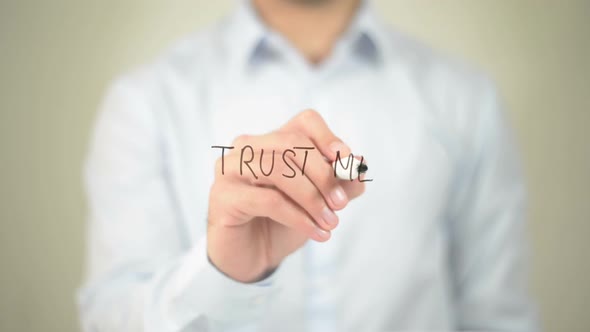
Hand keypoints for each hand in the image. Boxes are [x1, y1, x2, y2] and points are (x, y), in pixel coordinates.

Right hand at [207, 109, 364, 282]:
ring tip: (330, 222)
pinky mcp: (223, 196)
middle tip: (341, 204)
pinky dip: (298, 217)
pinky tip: (316, 232)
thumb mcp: (320, 202)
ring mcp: (230, 168)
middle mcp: (247, 147)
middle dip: (323, 174)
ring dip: (311, 198)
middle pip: (292, 143)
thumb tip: (360, 166)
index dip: (329, 138)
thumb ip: (340, 184)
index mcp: (272, 140)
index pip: (304, 122)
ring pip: (278, 168)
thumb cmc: (284, 222)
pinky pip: (268, 200)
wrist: (252, 256)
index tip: (348, 164)